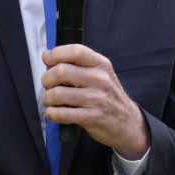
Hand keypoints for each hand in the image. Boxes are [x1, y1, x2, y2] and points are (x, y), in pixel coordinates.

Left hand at [41, 45, 149, 159]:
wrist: (128, 123)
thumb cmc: (108, 97)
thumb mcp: (99, 74)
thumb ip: (76, 64)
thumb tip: (47, 55)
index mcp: (101, 65)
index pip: (75, 51)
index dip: (56, 54)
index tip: (47, 59)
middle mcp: (100, 79)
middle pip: (61, 71)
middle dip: (47, 79)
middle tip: (48, 85)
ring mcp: (97, 99)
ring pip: (58, 93)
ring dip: (47, 98)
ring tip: (50, 100)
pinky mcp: (92, 117)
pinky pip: (62, 114)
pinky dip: (51, 113)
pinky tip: (53, 112)